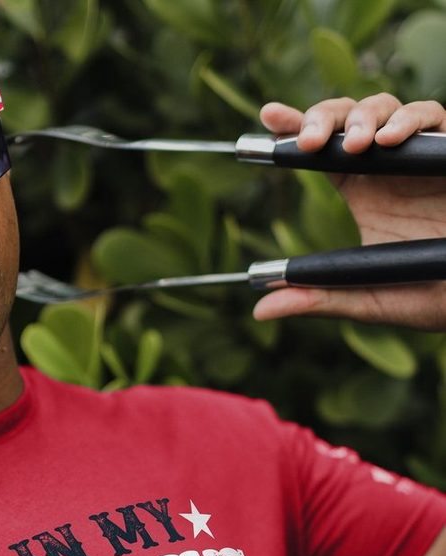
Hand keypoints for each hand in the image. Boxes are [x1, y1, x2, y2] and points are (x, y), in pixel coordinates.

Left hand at [253, 94, 445, 330]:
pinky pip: (434, 121)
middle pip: (348, 118)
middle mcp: (387, 165)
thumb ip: (317, 298)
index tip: (269, 116)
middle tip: (309, 142)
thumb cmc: (422, 295)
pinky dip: (411, 122)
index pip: (320, 150)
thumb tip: (261, 310)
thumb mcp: (365, 300)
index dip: (294, 128)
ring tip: (354, 143)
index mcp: (361, 188)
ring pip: (389, 109)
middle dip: (325, 118)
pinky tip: (388, 141)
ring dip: (365, 118)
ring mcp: (421, 154)